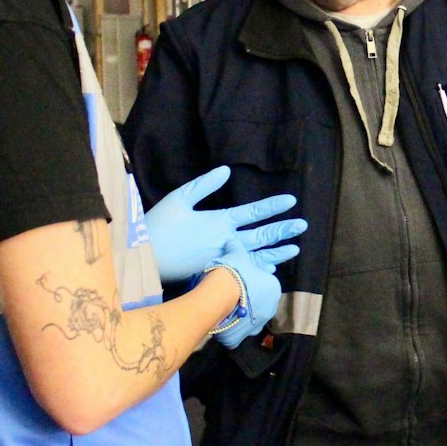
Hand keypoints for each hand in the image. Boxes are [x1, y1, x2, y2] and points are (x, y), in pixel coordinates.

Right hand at [144, 166, 304, 282]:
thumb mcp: (179, 198)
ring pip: (255, 257)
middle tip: (303, 225)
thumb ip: (205, 184)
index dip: (273, 206)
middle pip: (260, 236)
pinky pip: (242, 272)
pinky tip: (271, 271)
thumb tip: (226, 171)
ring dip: (276, 252)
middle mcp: (225, 242)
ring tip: (295, 249)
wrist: (143, 258)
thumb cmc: (158, 225)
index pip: (252, 212)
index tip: (291, 201)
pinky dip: (257, 271)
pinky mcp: (213, 274)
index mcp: (218, 222)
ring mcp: (221, 260)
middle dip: (283, 230)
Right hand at [209, 234, 301, 348]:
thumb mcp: (236, 254)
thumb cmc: (234, 272)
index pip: (265, 284)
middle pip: (260, 303)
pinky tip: (222, 319)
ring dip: (242, 314)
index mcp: (274, 288)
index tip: (239, 279)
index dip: (251, 281)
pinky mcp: (244, 337)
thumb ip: (237, 247)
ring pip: (251, 318)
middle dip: (249, 299)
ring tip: (225, 307)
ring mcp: (258, 324)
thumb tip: (232, 239)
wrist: (219, 294)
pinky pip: (239, 332)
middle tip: (232, 293)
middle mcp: (271, 308)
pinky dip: (233, 328)